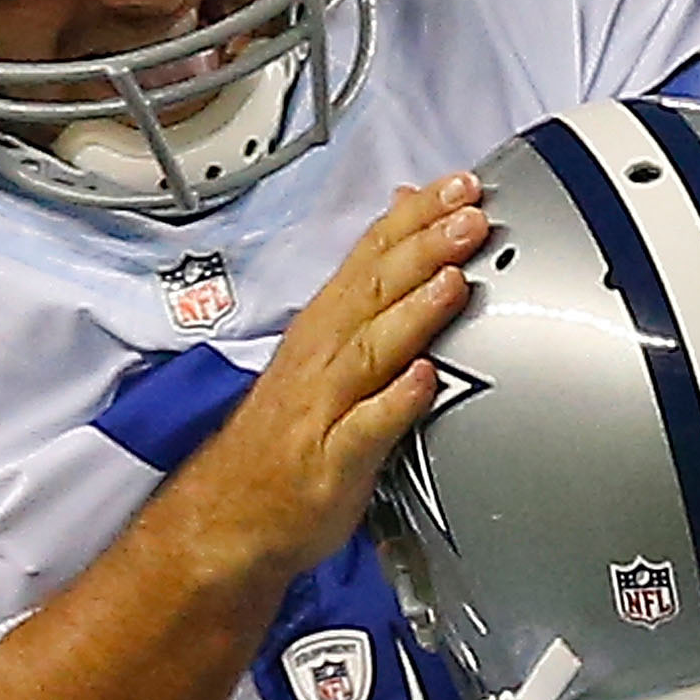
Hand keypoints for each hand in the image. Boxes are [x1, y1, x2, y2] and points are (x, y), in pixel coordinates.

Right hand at [164, 175, 483, 591]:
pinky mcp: (332, 461)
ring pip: (371, 349)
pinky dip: (395, 402)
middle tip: (470, 215)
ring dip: (414, 312)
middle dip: (423, 248)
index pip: (371, 256)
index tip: (460, 184)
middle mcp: (322, 357)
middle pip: (374, 291)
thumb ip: (367, 286)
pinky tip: (425, 381)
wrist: (230, 514)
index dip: (415, 217)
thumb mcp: (325, 347)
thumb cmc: (289, 434)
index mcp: (324, 327)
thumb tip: (402, 218)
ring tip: (454, 280)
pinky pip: (366, 428)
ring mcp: (325, 408)